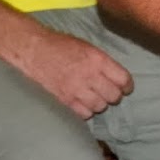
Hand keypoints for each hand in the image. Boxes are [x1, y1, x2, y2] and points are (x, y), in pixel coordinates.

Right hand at [8, 28, 133, 119]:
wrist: (32, 50)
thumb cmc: (59, 45)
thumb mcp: (86, 47)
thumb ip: (102, 62)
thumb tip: (115, 77)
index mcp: (97, 59)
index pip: (123, 79)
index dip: (127, 86)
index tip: (125, 88)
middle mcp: (89, 76)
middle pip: (113, 96)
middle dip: (114, 96)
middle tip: (108, 94)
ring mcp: (76, 90)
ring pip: (99, 107)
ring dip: (99, 104)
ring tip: (93, 98)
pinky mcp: (63, 101)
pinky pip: (83, 114)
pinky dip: (85, 112)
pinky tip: (81, 104)